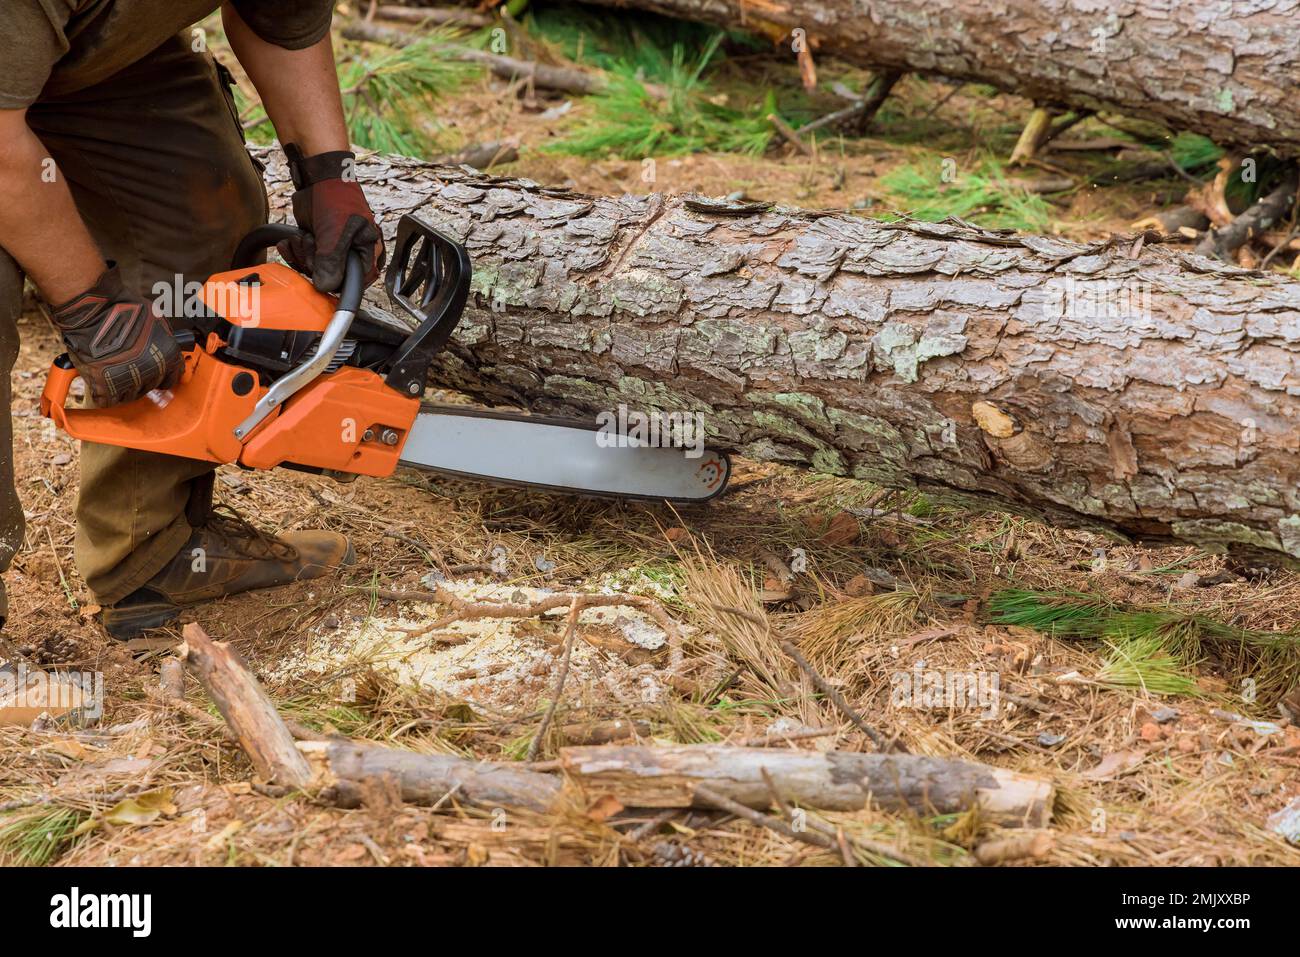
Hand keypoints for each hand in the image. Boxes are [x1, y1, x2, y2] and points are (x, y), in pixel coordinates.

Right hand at [49, 265, 183, 406]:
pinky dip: (105, 395)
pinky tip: (102, 384)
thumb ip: (163, 339)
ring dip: (124, 388)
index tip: (156, 376)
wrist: (94, 309)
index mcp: (168, 355)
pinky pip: (108, 399)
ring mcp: (129, 379)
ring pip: (131, 395)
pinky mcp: (105, 384)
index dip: (162, 376)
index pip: (172, 378)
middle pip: (151, 386)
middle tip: (129, 370)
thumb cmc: (123, 308)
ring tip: (114, 376)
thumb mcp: (156, 320)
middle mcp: (153, 370)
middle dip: (142, 380)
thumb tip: (164, 348)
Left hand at [277, 145, 384, 292]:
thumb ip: (331, 261)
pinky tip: (291, 241)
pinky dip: (294, 252)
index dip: (337, 282)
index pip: (355, 283)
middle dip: (314, 263)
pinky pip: (303, 260)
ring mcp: (333, 252)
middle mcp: (352, 255)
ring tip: (302, 237)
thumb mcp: (335, 232)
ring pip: (315, 271)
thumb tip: (326, 287)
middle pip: (331, 279)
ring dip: (302, 255)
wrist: (318, 177)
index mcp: (367, 253)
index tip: (321, 273)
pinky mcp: (317, 247)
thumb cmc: (336, 198)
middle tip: (310, 242)